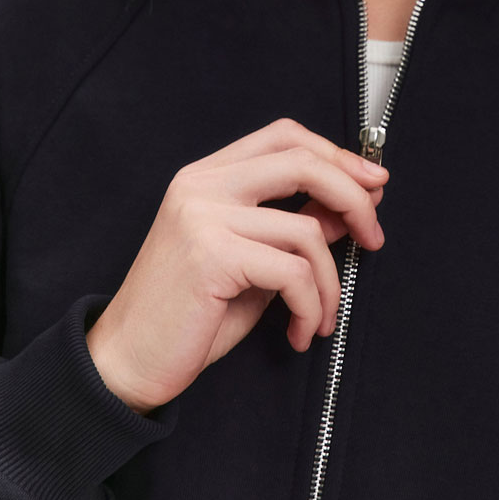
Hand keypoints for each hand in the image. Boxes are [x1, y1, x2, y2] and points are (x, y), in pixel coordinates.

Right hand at [85, 118, 387, 414]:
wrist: (125, 363)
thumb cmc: (188, 315)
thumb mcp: (252, 263)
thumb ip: (294, 226)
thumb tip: (352, 206)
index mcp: (207, 175)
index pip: (285, 136)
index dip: (335, 154)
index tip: (372, 182)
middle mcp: (202, 185)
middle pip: (302, 162)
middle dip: (353, 198)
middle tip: (373, 237)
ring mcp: (203, 216)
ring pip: (306, 230)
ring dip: (330, 283)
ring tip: (322, 317)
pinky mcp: (211, 256)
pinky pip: (293, 273)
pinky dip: (311, 307)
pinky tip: (299, 332)